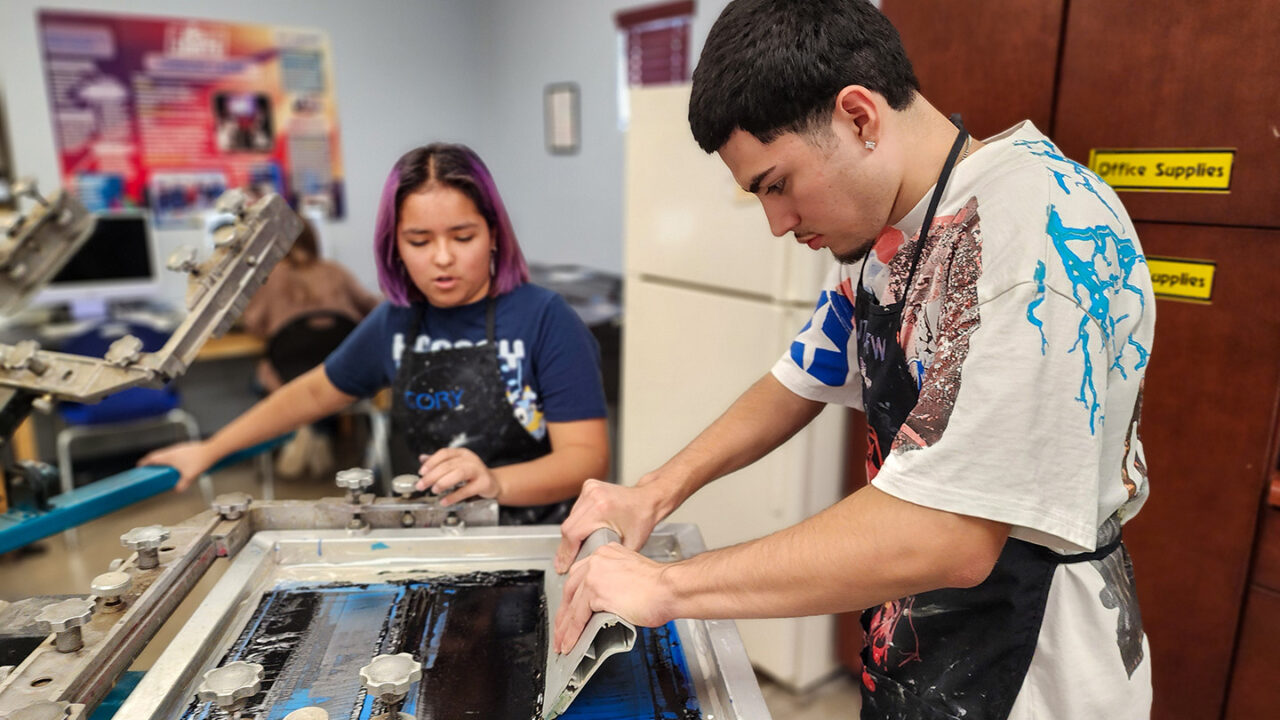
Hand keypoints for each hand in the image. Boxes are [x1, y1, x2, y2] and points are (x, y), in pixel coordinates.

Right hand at [138, 441, 213, 491]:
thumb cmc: (200, 460)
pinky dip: (169, 458)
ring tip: (160, 467)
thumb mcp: (189, 476)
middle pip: (157, 455)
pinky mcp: (185, 448)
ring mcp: (178, 448)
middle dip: (151, 461)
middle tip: (147, 467)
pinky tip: (174, 464)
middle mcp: (172, 450)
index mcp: (169, 456)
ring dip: (160, 459)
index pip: (152, 458)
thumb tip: (177, 490)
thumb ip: (182, 485)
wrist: (211, 450)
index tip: (140, 466)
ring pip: (165, 453)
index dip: (145, 462)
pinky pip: (172, 452)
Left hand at [417, 448, 499, 505]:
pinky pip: (467, 490)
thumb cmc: (473, 475)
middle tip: (421, 485)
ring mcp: (478, 471)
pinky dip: (454, 496)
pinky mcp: (484, 483)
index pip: (444, 453)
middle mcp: (470, 460)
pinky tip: (445, 501)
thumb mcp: (456, 465)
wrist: (493, 483)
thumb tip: (422, 459)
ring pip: (459, 473)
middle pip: (449, 464)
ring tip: (434, 490)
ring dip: (443, 482)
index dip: (431, 462)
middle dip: (432, 476)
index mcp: (462, 453)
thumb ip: (440, 462)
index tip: (421, 472)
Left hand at [553, 542, 674, 653]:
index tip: (570, 610)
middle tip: (561, 629)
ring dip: (565, 627)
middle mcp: (597, 560)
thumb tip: (607, 601)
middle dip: (564, 613)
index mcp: (606, 553)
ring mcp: (594, 575)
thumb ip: (615, 583)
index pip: (581, 576)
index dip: (573, 597)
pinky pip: (578, 617)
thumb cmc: (661, 586)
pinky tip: (571, 642)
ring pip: (572, 605)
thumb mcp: (632, 575)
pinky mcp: (595, 592)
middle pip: (571, 589)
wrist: (669, 588)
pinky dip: (572, 632)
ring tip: (563, 642)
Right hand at [554, 479, 666, 573]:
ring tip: (573, 551)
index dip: (565, 554)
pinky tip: (581, 533)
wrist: (648, 499)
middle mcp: (593, 496)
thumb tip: (587, 571)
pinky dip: (576, 523)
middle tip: (564, 563)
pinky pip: (575, 510)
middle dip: (565, 548)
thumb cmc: (642, 519)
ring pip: (569, 518)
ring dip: (570, 536)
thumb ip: (605, 557)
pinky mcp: (588, 487)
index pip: (572, 534)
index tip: (563, 566)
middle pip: (567, 527)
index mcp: (602, 509)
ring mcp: (590, 489)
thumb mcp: (627, 545)